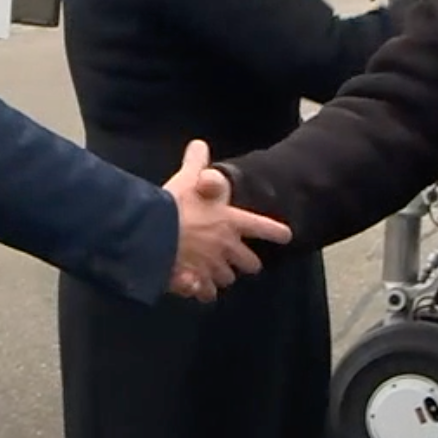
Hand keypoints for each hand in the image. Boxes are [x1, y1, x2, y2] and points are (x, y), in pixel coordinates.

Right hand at [164, 140, 289, 301]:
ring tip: (216, 272)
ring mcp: (213, 267)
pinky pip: (207, 293)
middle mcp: (227, 247)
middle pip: (250, 263)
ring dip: (224, 276)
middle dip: (247, 262)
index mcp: (231, 221)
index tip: (287, 236)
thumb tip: (199, 144)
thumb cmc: (172, 206)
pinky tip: (197, 287)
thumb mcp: (186, 179)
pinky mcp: (197, 283)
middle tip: (242, 260)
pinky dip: (203, 291)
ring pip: (228, 278)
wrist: (150, 235)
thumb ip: (196, 163)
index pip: (263, 227)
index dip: (277, 232)